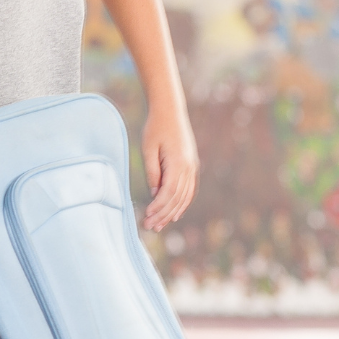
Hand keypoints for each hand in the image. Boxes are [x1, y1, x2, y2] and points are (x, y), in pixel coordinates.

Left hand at [140, 105, 198, 231]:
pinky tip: (175, 213)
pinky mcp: (191, 165)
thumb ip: (152, 172)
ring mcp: (192, 167)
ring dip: (172, 212)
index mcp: (178, 163)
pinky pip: (189, 190)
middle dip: (163, 214)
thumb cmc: (155, 128)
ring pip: (184, 196)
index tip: (147, 217)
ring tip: (159, 225)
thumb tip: (154, 194)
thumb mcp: (148, 149)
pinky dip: (182, 203)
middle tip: (150, 227)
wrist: (170, 111)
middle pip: (177, 198)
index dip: (158, 207)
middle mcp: (189, 167)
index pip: (168, 193)